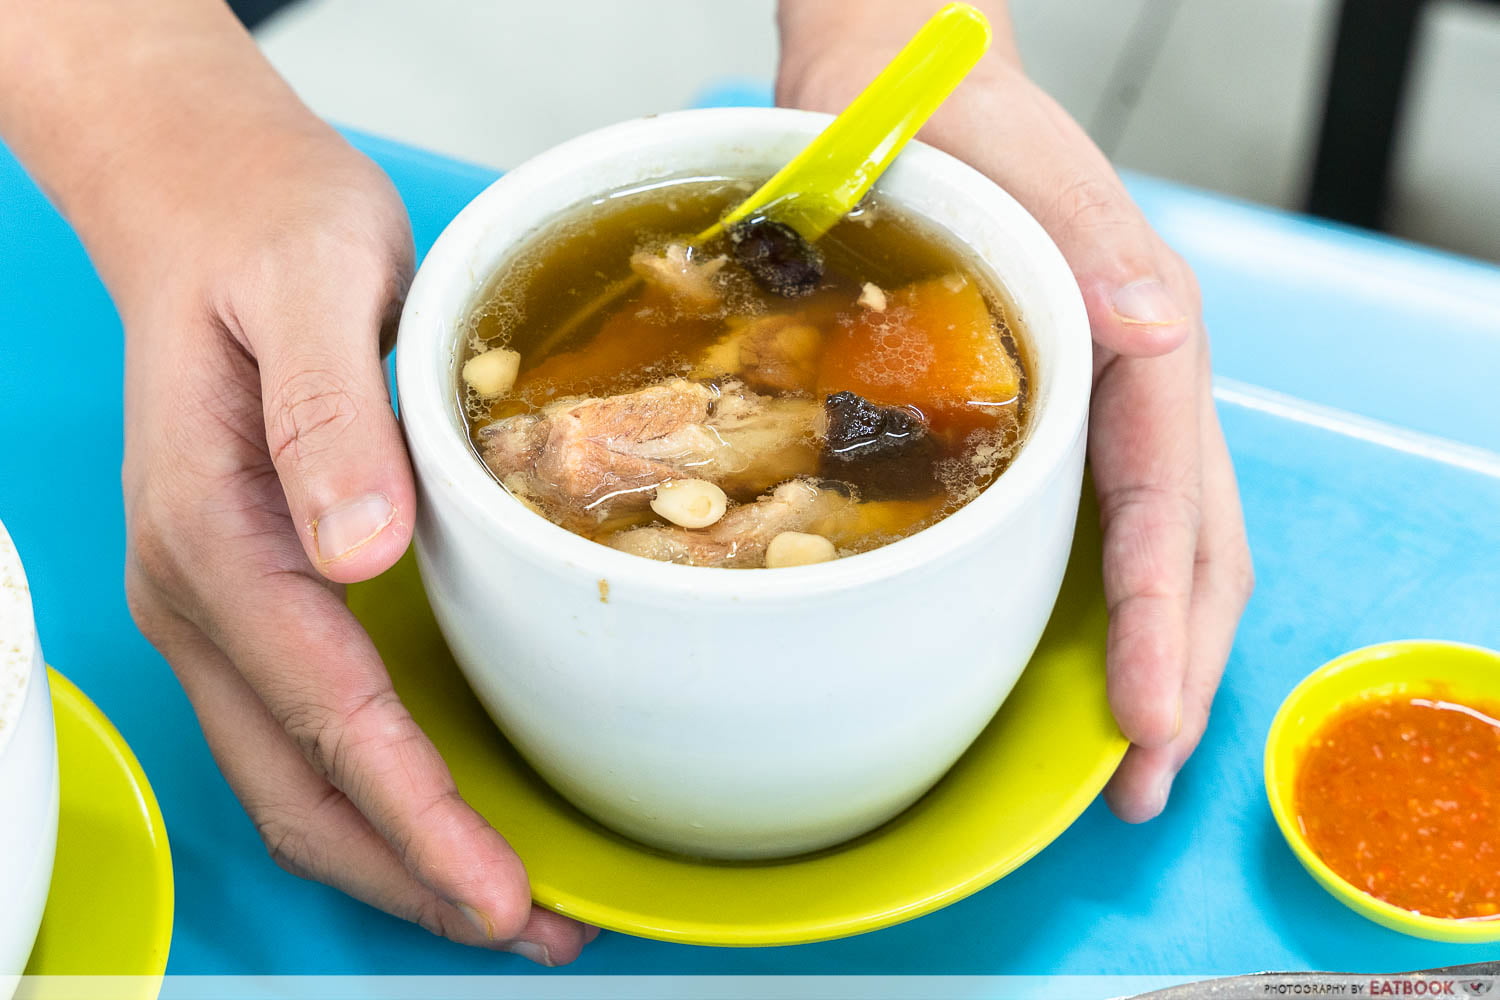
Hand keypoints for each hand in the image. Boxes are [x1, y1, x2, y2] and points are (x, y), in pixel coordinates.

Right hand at [112, 120, 593, 962]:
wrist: (211, 201)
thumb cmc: (268, 232)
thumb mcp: (314, 287)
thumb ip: (328, 417)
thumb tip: (354, 549)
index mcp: (212, 530)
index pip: (320, 707)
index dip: (412, 810)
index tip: (495, 887)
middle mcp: (202, 592)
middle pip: (298, 781)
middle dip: (412, 873)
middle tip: (532, 925)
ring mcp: (223, 604)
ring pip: (295, 775)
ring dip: (397, 853)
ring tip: (509, 902)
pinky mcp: (264, 592)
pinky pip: (308, 726)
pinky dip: (380, 791)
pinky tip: (453, 808)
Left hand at [778, 2, 1253, 820]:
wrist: (906, 91)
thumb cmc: (958, 125)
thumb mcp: (1025, 167)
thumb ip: (1100, 247)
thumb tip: (1166, 334)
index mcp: (1145, 339)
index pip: (1168, 504)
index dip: (1164, 620)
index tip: (1150, 720)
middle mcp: (1138, 385)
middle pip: (1189, 550)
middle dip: (1176, 672)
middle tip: (1139, 786)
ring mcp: (1101, 407)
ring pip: (1157, 552)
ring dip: (1152, 658)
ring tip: (1124, 758)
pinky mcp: (1052, 418)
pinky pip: (1094, 527)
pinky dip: (1100, 608)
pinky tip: (1070, 662)